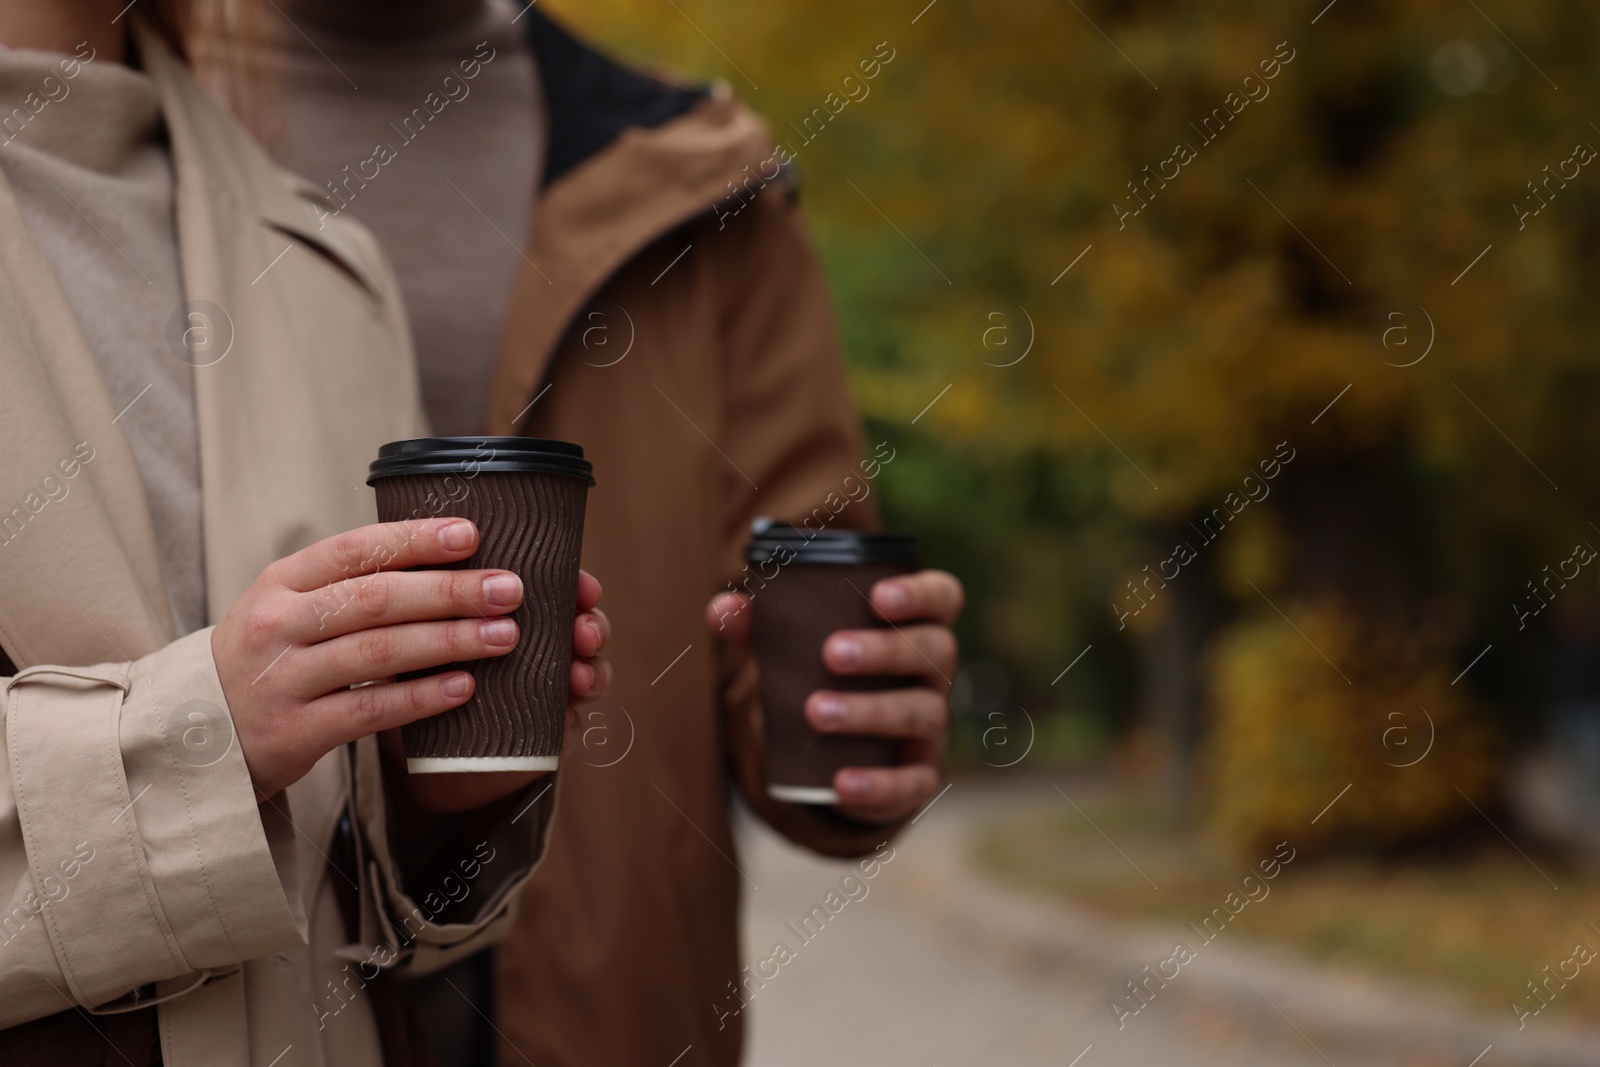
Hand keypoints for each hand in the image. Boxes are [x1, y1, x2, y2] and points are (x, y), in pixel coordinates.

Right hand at [211, 518, 608, 800]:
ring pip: (378, 652)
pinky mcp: (293, 732)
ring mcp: (282, 679)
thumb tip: (448, 560)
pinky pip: (369, 710)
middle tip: (508, 589)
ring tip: (504, 636)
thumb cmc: (268, 659)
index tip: (473, 534)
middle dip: (450, 591)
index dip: (415, 539)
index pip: (356, 549)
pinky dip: (422, 697)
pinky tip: (466, 687)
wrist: (192, 735)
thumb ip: (348, 586)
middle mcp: (278, 624)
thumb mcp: (288, 609)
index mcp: (282, 582)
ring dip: (449, 640)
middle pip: (375, 599)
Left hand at [389, 570, 610, 813]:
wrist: (429, 749)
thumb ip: (441, 606)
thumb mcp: (426, 634)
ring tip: (580, 676)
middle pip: (582, 627)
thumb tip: (447, 573)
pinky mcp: (549, 732)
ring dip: (593, 670)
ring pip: (589, 670)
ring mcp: (551, 690)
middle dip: (593, 626)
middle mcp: (542, 648)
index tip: (584, 588)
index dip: (578, 587)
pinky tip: (565, 718)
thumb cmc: (426, 675)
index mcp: (517, 615)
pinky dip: (573, 718)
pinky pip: (573, 722)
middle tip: (585, 632)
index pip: (558, 591)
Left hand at [707, 568, 962, 822]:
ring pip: (923, 713)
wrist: (840, 745)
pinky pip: (914, 782)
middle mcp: (934, 671)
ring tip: (816, 712)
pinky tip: (841, 782)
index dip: (920, 593)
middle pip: (935, 651)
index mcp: (915, 625)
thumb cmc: (823, 672)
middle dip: (886, 651)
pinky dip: (879, 784)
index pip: (942, 597)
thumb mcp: (795, 644)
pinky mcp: (919, 774)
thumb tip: (720, 611)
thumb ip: (760, 624)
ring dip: (872, 711)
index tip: (878, 596)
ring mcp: (931, 723)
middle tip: (830, 654)